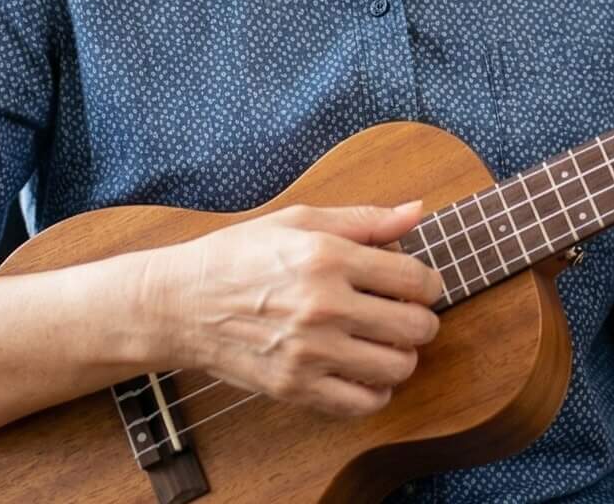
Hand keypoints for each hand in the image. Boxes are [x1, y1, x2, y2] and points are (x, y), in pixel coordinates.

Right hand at [136, 201, 442, 416]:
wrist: (183, 302)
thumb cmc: (241, 254)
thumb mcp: (301, 220)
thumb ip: (365, 219)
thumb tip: (417, 211)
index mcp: (329, 257)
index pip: (413, 278)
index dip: (430, 283)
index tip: (423, 286)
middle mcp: (324, 306)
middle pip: (414, 326)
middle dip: (422, 320)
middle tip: (408, 315)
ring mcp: (310, 352)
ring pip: (395, 367)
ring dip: (402, 356)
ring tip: (387, 343)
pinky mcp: (295, 387)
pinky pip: (362, 403)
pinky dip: (376, 392)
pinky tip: (366, 372)